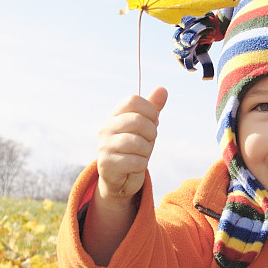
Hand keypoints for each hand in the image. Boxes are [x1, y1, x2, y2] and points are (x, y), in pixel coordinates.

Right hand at [96, 87, 167, 201]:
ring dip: (146, 152)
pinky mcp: (107, 164)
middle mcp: (106, 128)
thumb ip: (152, 109)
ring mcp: (104, 146)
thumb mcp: (145, 127)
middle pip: (138, 121)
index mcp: (114, 115)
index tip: (153, 121)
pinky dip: (140, 166)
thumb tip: (162, 89)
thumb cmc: (133, 149)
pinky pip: (136, 161)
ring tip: (139, 155)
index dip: (149, 110)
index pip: (132, 101)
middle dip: (151, 133)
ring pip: (138, 143)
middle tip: (148, 141)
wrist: (119, 178)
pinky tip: (133, 167)